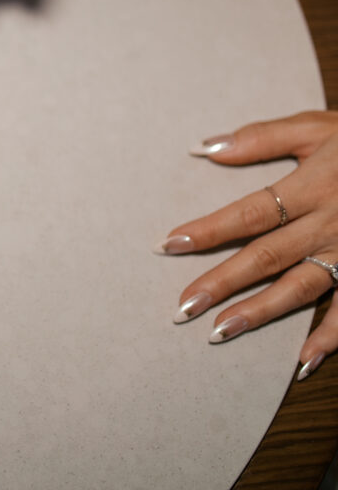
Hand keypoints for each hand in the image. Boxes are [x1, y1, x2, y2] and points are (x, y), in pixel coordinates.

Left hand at [163, 111, 337, 379]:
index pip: (249, 212)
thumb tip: (203, 147)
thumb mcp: (319, 128)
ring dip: (260, 313)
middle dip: (222, 283)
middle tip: (183, 307)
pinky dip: (331, 338)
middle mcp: (330, 224)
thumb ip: (262, 138)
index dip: (209, 230)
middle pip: (266, 257)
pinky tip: (303, 362)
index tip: (168, 245)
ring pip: (302, 288)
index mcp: (313, 187)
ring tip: (221, 333)